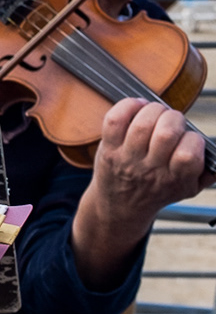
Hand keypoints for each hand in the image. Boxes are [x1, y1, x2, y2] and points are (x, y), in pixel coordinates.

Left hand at [72, 98, 213, 288]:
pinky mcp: (108, 149)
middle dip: (174, 118)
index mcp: (175, 179)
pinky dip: (127, 106)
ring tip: (156, 113)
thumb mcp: (188, 189)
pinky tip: (137, 107)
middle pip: (165, 134)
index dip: (193, 140)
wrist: (121, 206)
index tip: (189, 138)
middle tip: (172, 121)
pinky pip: (114, 120)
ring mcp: (127, 158)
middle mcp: (150, 169)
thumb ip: (208, 173)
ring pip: (141, 124)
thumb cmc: (158, 191)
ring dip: (153, 110)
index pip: (188, 155)